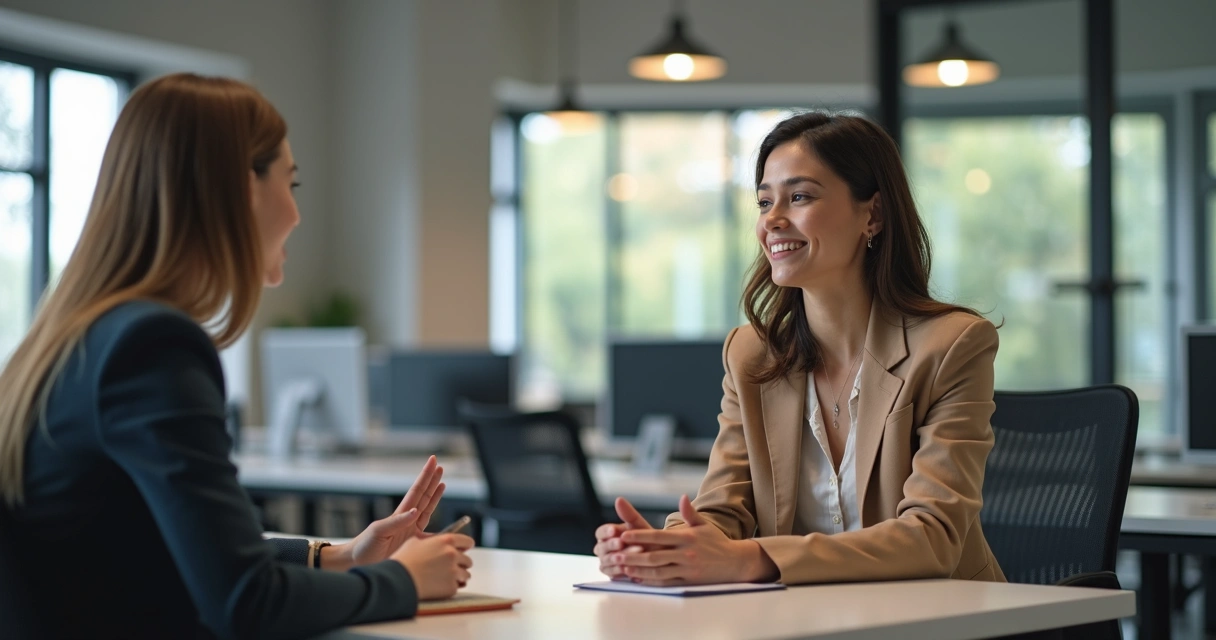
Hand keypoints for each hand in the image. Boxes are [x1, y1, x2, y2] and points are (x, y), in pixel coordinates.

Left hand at [326, 455, 445, 568]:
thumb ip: (397, 522)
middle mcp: (407, 520)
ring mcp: (411, 530)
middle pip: (423, 496)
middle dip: (432, 481)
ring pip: (427, 508)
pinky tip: (444, 520)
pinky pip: (430, 531)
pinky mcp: (413, 543)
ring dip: (435, 495)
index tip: (433, 461)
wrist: (358, 562)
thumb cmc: (364, 546)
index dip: (425, 476)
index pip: (417, 491)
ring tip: (442, 481)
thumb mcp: (378, 531)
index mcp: (400, 514)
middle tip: (439, 465)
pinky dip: (437, 524)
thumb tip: (415, 512)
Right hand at [392, 533, 474, 599]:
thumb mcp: (415, 542)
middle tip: (451, 568)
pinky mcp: (451, 588)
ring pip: (466, 575)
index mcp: (446, 541)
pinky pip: (457, 587)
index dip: (466, 546)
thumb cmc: (403, 560)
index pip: (467, 541)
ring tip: (446, 579)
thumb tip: (439, 542)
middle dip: (461, 564)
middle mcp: (453, 555)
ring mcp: (453, 572)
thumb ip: (432, 541)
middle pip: (468, 560)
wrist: (397, 581)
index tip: (465, 550)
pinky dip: (450, 587)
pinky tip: (440, 587)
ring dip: (459, 577)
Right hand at [594, 498, 656, 578]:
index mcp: (608, 535)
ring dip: (615, 558)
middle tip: (621, 543)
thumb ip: (628, 514)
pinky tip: (626, 569)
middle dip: (612, 545)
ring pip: (605, 561)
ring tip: (625, 557)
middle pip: (601, 548)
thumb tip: (619, 499)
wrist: (657, 555)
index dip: (606, 532)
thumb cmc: (646, 538)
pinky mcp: (613, 574)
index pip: (600, 532)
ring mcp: (607, 562)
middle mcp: (605, 548)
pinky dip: (618, 571)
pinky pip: (611, 573)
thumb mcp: (639, 525)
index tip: (614, 530)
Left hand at [601, 495, 777, 585]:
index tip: (624, 535)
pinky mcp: (688, 582)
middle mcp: (685, 554)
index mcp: (686, 537)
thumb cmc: (716, 541)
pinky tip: (638, 579)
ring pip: (658, 571)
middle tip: (616, 554)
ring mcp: (687, 569)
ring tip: (623, 568)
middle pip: (654, 556)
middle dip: (633, 556)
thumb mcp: (704, 525)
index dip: (639, 536)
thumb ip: (690, 512)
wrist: (735, 562)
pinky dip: (651, 582)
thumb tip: (682, 497)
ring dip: (639, 570)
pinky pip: (666, 583)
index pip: (658, 536)